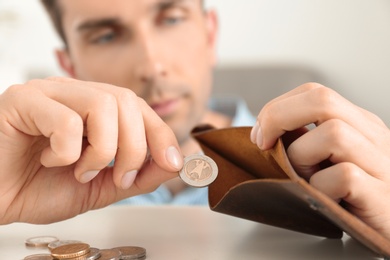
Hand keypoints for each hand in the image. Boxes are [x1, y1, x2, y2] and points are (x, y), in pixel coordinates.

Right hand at [0, 77, 182, 223]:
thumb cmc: (38, 188)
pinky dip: (67, 151)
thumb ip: (137, 175)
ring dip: (103, 150)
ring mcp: (47, 93)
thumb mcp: (99, 187)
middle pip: (126, 102)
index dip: (161, 134)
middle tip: (118, 178)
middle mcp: (73, 94)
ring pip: (103, 105)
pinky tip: (49, 160)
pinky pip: (65, 119)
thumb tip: (175, 164)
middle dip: (134, 148)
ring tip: (81, 171)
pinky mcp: (22, 100)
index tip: (174, 163)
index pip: (138, 107)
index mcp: (92, 109)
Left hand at [250, 83, 389, 238]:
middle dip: (279, 117)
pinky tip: (323, 199)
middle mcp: (372, 135)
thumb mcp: (330, 161)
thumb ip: (306, 143)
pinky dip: (320, 187)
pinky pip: (343, 176)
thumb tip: (267, 133)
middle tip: (264, 144)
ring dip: (301, 156)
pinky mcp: (381, 193)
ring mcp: (380, 162)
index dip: (278, 108)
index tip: (260, 134)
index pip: (314, 93)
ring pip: (333, 133)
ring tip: (304, 178)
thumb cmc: (354, 197)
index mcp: (358, 124)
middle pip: (322, 100)